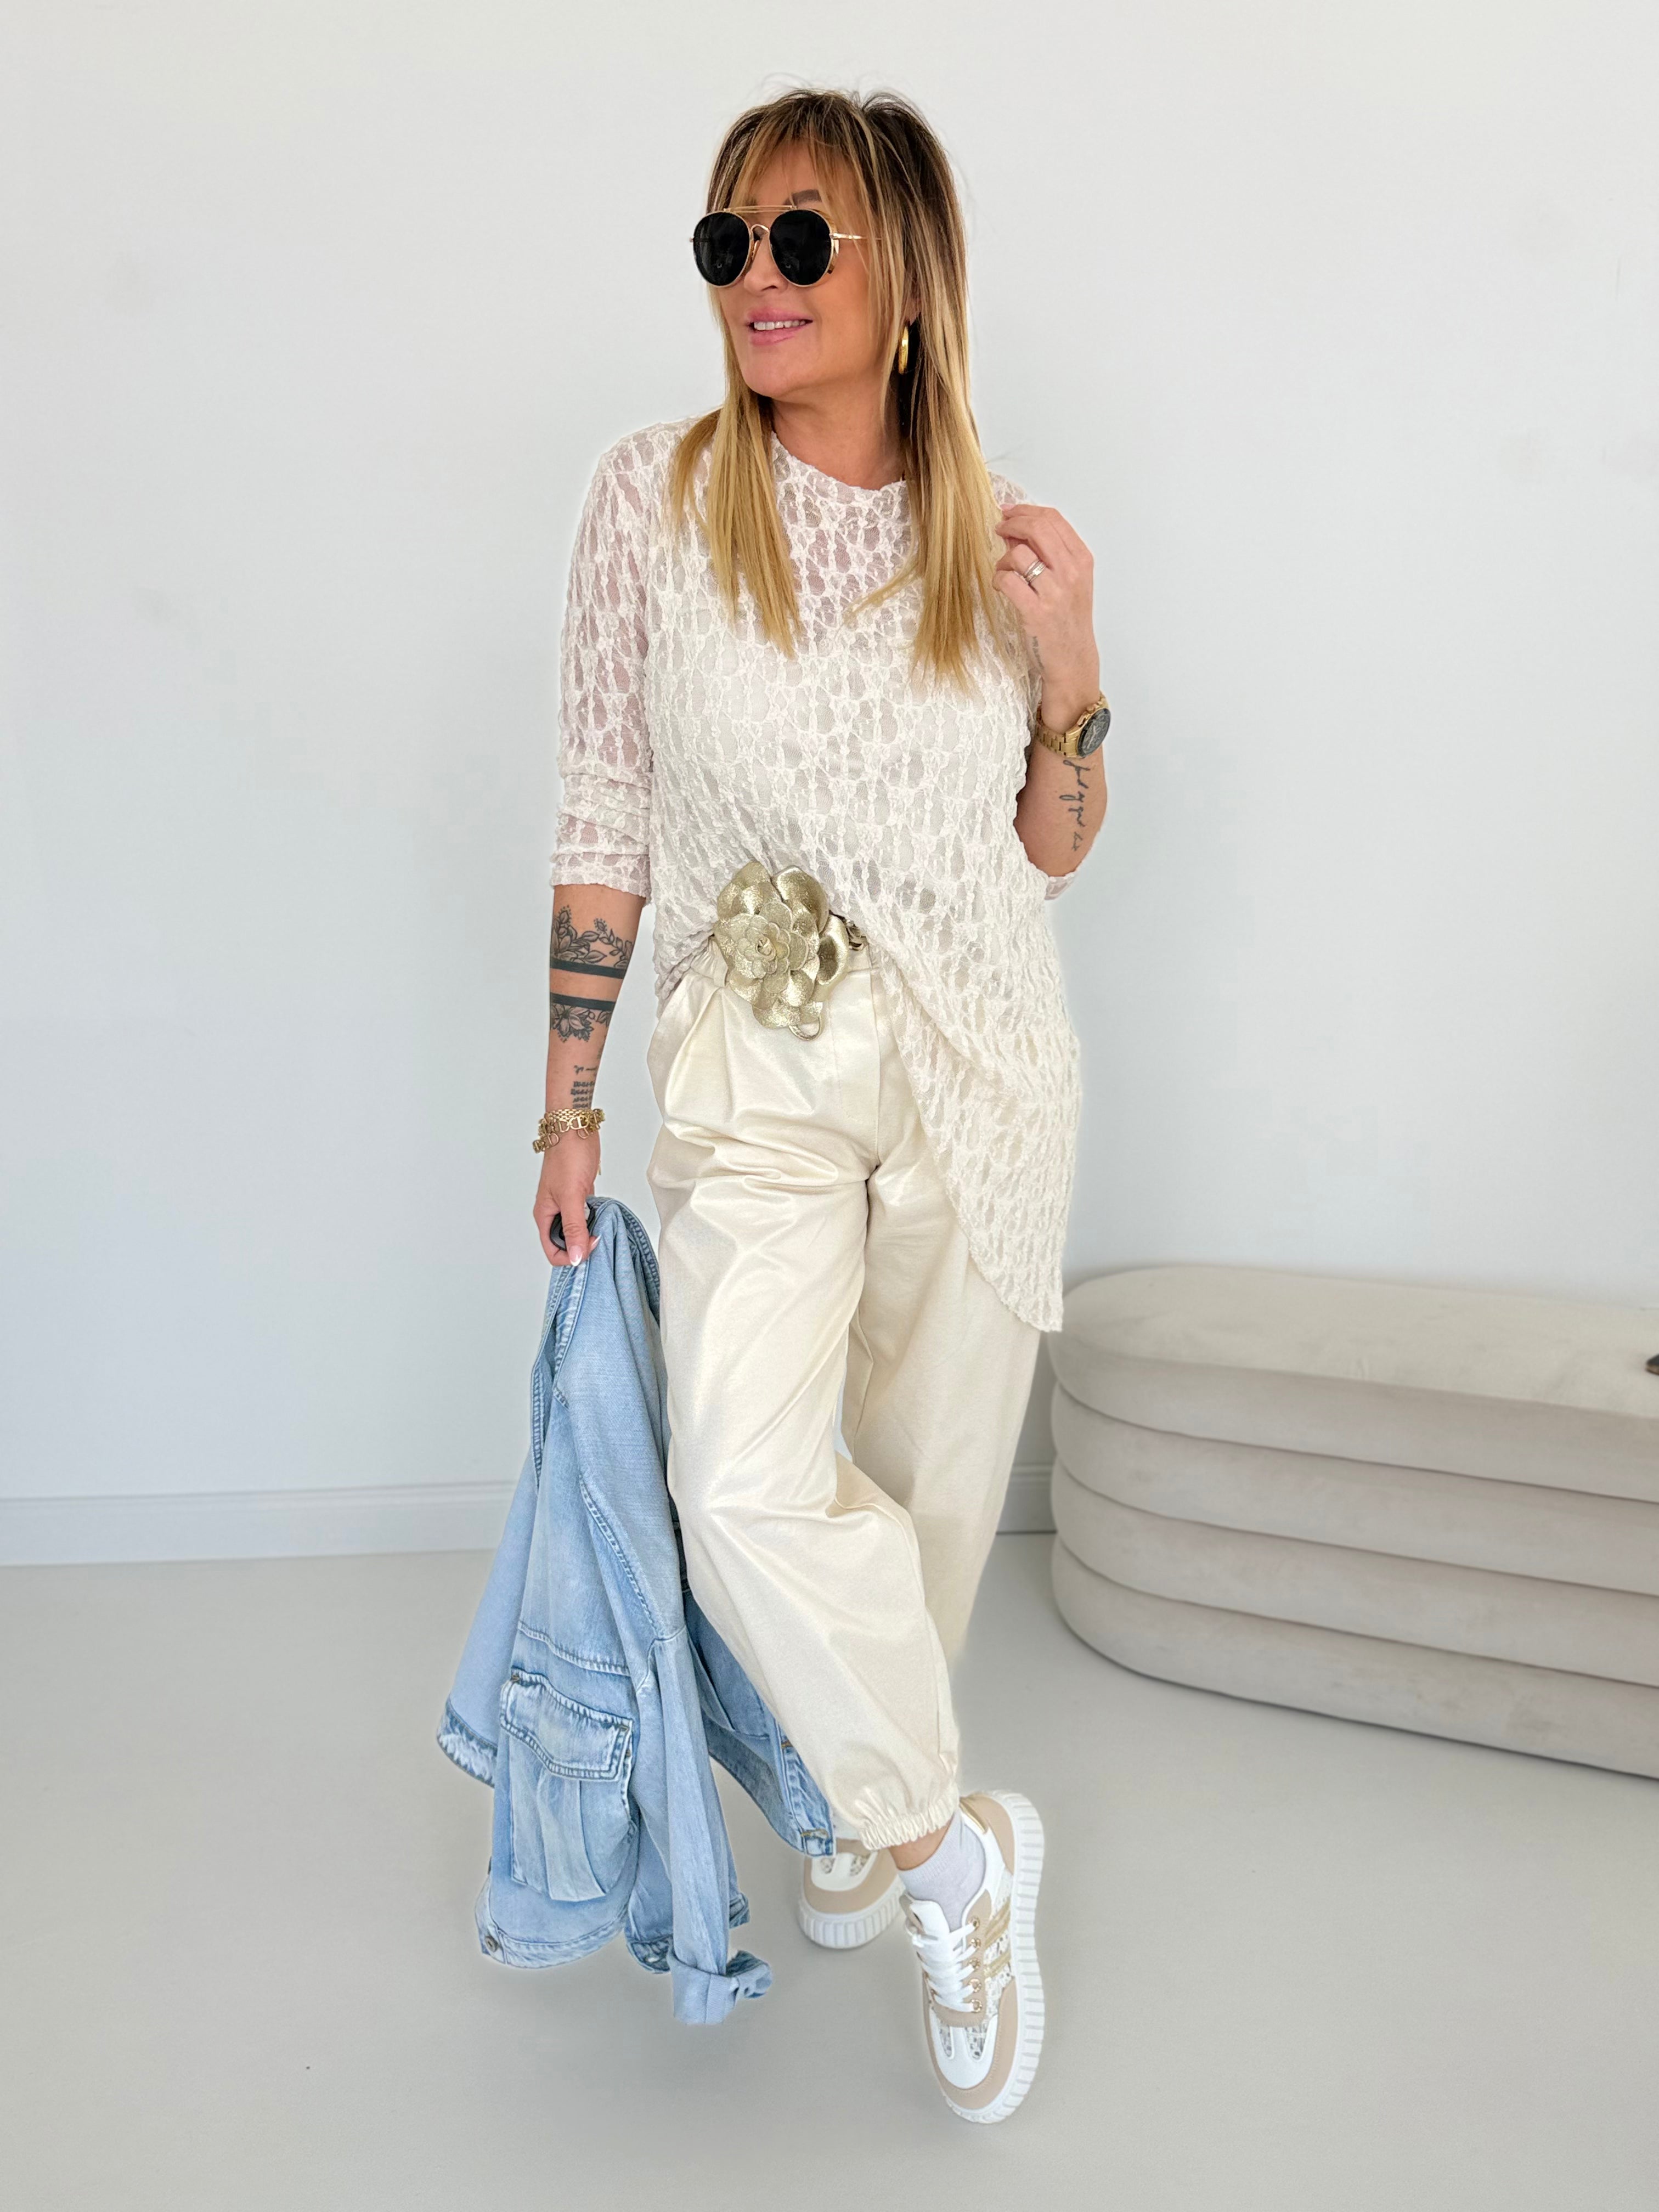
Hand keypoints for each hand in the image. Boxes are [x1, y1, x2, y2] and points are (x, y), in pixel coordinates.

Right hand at [533, 1130, 600, 1265]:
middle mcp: (553, 1212)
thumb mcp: (571, 1196)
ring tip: (602, 1225)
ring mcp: (567, 1204)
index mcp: (544, 1215)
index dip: (571, 1256)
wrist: (576, 1130)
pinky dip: (595, 1218)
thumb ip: (574, 1228)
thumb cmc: (568, 1156)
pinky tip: (604, 1214)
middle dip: (581, 1246)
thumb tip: (577, 1257)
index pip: (552, 1251)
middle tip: (599, 1237)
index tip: (589, 1247)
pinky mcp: (580, 1195)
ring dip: (589, 1232)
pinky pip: (586, 1216)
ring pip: (577, 1230)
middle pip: (565, 1243)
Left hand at [993, 501, 1100, 725]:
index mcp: (1081, 560)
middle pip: (1037, 528)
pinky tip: (1002, 587)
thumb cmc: (1067, 620)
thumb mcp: (1068, 582)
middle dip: (1012, 523)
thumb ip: (1048, 553)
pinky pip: (1007, 580)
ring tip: (1005, 571)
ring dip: (1003, 559)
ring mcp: (1054, 592)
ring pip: (1018, 554)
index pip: (1053, 519)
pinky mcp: (1036, 611)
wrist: (1073, 659)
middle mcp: (1071, 572)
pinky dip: (998, 579)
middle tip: (999, 528)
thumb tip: (1016, 529)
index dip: (1026, 510)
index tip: (1009, 512)